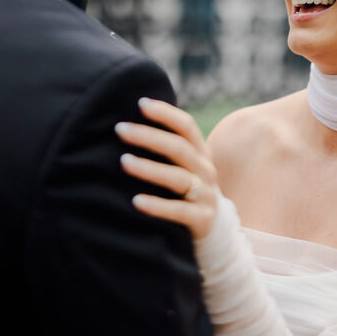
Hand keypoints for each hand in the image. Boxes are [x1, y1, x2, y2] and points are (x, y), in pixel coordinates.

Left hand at [116, 98, 218, 238]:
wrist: (216, 232)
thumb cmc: (186, 192)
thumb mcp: (184, 167)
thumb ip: (167, 148)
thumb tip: (128, 122)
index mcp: (201, 153)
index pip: (186, 126)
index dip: (165, 113)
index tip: (140, 103)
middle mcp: (206, 170)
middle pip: (179, 148)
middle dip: (149, 136)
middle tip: (120, 129)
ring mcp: (206, 195)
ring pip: (178, 178)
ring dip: (150, 168)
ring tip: (124, 161)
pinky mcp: (202, 220)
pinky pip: (178, 211)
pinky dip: (157, 206)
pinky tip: (136, 201)